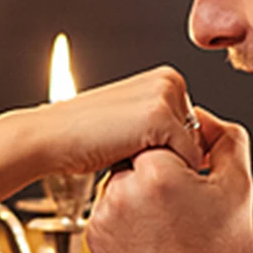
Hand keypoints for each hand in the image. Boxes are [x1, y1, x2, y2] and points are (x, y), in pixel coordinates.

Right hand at [0, 66, 207, 204]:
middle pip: (198, 139)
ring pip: (194, 152)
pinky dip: (164, 174)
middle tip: (129, 150)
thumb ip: (166, 126)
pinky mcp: (161, 119)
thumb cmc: (86, 136)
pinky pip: (186, 161)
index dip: (168, 149)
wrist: (52, 137)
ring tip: (128, 154)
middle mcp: (171, 81)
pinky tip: (129, 161)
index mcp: (167, 78)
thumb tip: (200, 152)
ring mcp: (167, 98)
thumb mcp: (135, 121)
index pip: (193, 128)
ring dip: (167, 165)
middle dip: (170, 155)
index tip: (135, 146)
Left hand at [84, 107, 252, 252]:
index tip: (192, 177)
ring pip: (121, 186)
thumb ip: (224, 138)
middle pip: (137, 159)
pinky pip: (108, 214)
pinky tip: (153, 241)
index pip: (160, 137)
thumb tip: (203, 118)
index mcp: (158, 169)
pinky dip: (127, 221)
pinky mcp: (93, 238)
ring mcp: (104, 215)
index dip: (179, 157)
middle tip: (182, 205)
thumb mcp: (237, 186)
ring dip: (140, 197)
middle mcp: (123, 188)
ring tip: (169, 227)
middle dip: (158, 175)